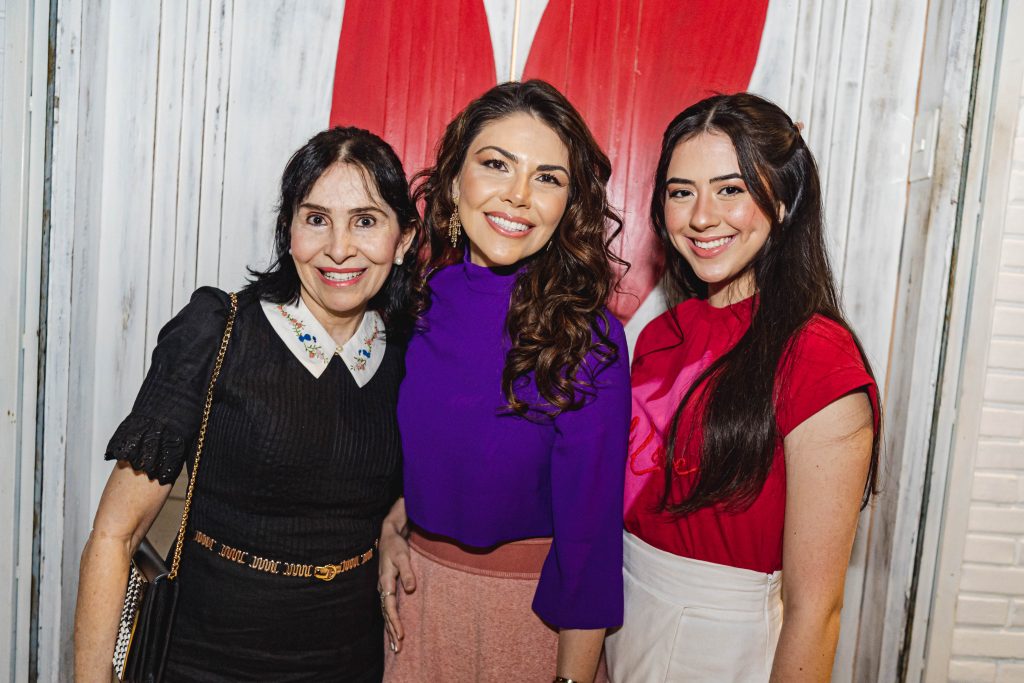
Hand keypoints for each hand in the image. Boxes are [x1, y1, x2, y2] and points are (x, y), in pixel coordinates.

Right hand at [378, 498, 415, 652]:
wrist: (388, 536)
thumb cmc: (396, 546)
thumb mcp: (403, 556)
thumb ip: (407, 572)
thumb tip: (411, 589)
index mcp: (385, 581)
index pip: (389, 606)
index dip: (395, 621)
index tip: (401, 634)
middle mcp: (382, 587)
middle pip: (386, 614)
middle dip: (391, 632)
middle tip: (397, 649)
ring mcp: (384, 588)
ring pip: (386, 613)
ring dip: (390, 629)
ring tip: (396, 646)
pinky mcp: (387, 587)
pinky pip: (388, 607)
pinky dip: (391, 620)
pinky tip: (394, 629)